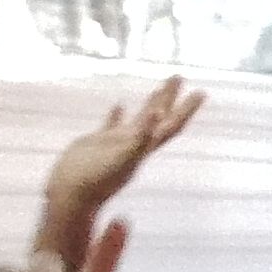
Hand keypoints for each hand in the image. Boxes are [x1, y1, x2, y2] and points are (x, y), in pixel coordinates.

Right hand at [43, 77, 203, 231]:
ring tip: (159, 87)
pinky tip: (119, 105)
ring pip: (139, 120)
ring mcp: (117, 144)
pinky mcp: (98, 144)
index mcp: (145, 146)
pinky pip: (111, 125)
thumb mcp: (122, 157)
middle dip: (170, 97)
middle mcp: (136, 144)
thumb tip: (159, 115)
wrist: (71, 195)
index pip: (171, 124)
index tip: (200, 91)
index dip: (186, 108)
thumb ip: (141, 137)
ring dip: (150, 104)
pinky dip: (117, 115)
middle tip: (179, 76)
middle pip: (160, 118)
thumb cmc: (96, 179)